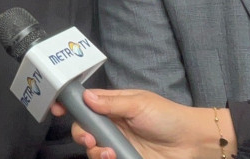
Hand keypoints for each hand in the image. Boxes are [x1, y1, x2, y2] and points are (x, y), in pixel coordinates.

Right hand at [50, 88, 228, 158]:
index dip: (69, 104)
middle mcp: (111, 125)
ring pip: (91, 148)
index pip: (85, 103)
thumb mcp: (139, 104)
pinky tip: (112, 157)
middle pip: (83, 128)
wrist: (192, 143)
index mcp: (112, 105)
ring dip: (94, 149)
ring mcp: (117, 144)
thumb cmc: (168, 117)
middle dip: (81, 133)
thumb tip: (86, 97)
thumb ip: (111, 102)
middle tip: (89, 137)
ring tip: (107, 151)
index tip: (57, 108)